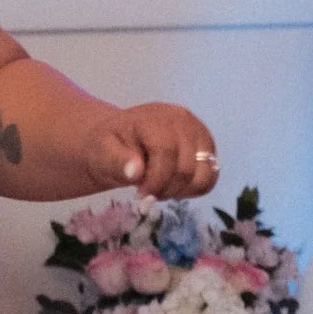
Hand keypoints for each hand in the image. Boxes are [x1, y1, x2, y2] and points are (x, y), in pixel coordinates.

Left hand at [81, 103, 219, 198]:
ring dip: (181, 190)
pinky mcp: (206, 146)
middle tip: (147, 192)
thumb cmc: (108, 146)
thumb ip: (116, 162)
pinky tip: (172, 186)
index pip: (166, 153)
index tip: (140, 195)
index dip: (155, 180)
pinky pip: (210, 176)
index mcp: (155, 118)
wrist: (118, 139)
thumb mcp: (102, 153)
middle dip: (165, 188)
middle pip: (187, 168)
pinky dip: (193, 188)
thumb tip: (135, 172)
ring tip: (159, 188)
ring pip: (204, 175)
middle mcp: (183, 120)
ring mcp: (199, 132)